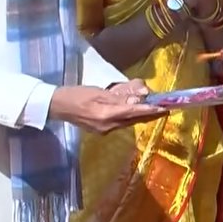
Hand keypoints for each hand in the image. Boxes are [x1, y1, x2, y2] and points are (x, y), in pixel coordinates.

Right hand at [48, 81, 165, 132]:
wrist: (57, 107)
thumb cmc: (76, 95)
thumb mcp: (98, 91)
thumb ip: (119, 96)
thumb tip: (138, 98)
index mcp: (106, 115)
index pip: (133, 112)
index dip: (150, 110)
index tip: (165, 108)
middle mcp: (108, 126)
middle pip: (134, 119)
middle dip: (150, 114)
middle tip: (165, 108)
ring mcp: (105, 130)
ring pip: (128, 122)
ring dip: (141, 115)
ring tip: (154, 109)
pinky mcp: (102, 130)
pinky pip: (121, 123)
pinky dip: (130, 116)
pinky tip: (135, 111)